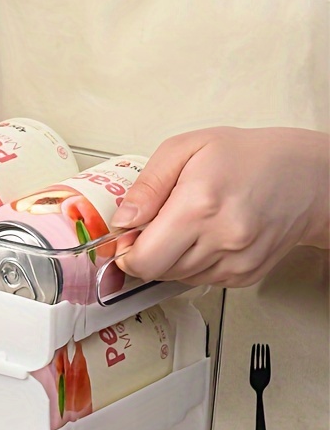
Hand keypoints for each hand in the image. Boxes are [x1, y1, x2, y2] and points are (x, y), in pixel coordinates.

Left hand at [110, 127, 329, 287]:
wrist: (305, 176)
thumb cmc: (247, 157)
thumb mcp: (185, 149)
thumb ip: (147, 185)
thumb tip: (124, 219)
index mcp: (199, 204)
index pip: (144, 258)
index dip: (126, 252)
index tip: (126, 237)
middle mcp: (221, 238)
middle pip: (157, 272)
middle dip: (145, 254)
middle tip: (153, 229)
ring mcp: (236, 261)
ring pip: (177, 278)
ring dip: (170, 259)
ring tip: (186, 226)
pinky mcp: (246, 275)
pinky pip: (201, 280)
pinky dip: (193, 263)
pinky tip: (205, 237)